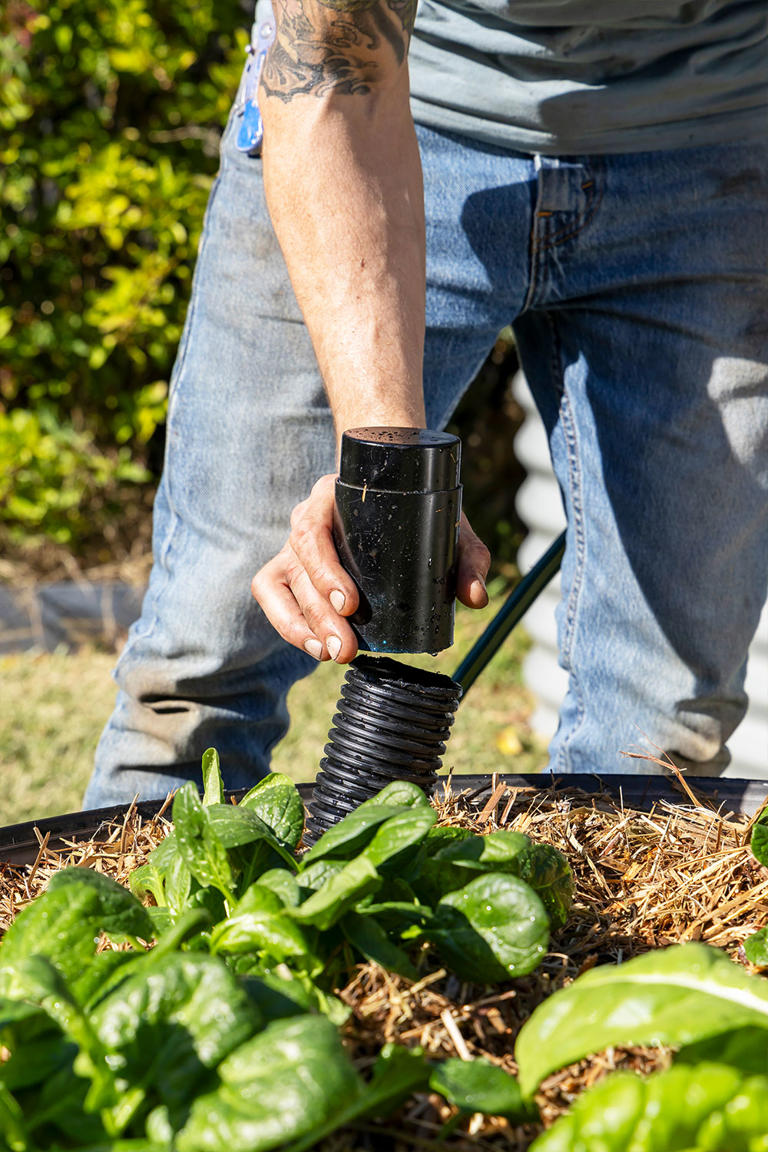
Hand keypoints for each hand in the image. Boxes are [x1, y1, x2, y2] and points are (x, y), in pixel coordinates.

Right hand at [251, 473, 490, 662]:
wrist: (392, 488)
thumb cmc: (417, 508)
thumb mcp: (447, 524)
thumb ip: (467, 557)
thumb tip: (475, 597)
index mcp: (335, 496)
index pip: (314, 529)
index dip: (325, 569)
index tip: (350, 604)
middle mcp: (306, 518)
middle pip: (298, 566)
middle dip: (319, 614)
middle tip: (345, 649)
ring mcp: (292, 545)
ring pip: (278, 584)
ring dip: (300, 625)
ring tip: (330, 654)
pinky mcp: (287, 568)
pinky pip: (272, 596)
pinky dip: (287, 624)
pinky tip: (313, 647)